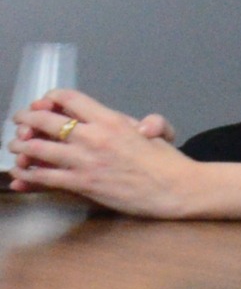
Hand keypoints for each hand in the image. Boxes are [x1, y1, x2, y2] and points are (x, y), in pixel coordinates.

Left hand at [10, 94, 239, 219]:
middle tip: (20, 121)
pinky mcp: (82, 184)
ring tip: (16, 146)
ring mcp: (85, 162)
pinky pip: (45, 177)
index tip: (44, 103)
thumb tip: (142, 124)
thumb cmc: (168, 162)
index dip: (50, 99)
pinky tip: (21, 174)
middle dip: (26, 119)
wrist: (176, 189)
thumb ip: (146, 122)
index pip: (69, 99)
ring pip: (38, 149)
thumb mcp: (157, 133)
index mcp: (110, 120)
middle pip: (45, 121)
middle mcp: (93, 137)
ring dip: (22, 147)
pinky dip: (29, 174)